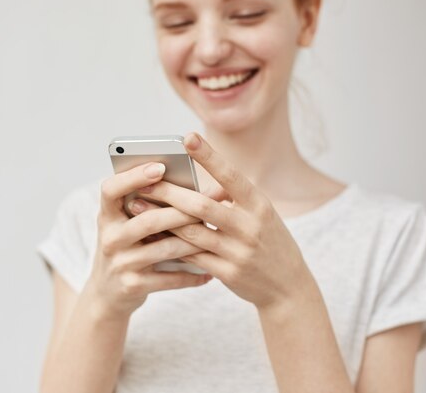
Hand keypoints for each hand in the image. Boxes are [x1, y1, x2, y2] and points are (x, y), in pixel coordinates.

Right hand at [84, 161, 213, 320]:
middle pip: (148, 220)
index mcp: (107, 216)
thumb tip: (192, 186)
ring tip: (216, 235)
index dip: (133, 177)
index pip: (111, 189)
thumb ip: (146, 207)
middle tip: (209, 203)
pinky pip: (169, 278)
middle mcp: (110, 238)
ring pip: (164, 249)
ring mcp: (120, 263)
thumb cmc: (126, 248)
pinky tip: (209, 272)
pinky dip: (192, 275)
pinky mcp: (132, 285)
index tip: (160, 167)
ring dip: (193, 242)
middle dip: (182, 212)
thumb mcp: (125, 225)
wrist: (106, 294)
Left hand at [128, 132, 313, 309]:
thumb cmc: (269, 241)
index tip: (187, 138)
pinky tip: (150, 235)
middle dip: (169, 193)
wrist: (289, 286)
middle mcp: (250, 226)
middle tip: (143, 181)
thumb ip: (231, 199)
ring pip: (191, 232)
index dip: (209, 156)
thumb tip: (192, 182)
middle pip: (202, 206)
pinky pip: (192, 256)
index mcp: (259, 204)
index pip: (231, 175)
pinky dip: (169, 244)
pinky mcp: (228, 274)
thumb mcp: (260, 215)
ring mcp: (239, 252)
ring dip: (160, 219)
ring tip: (136, 207)